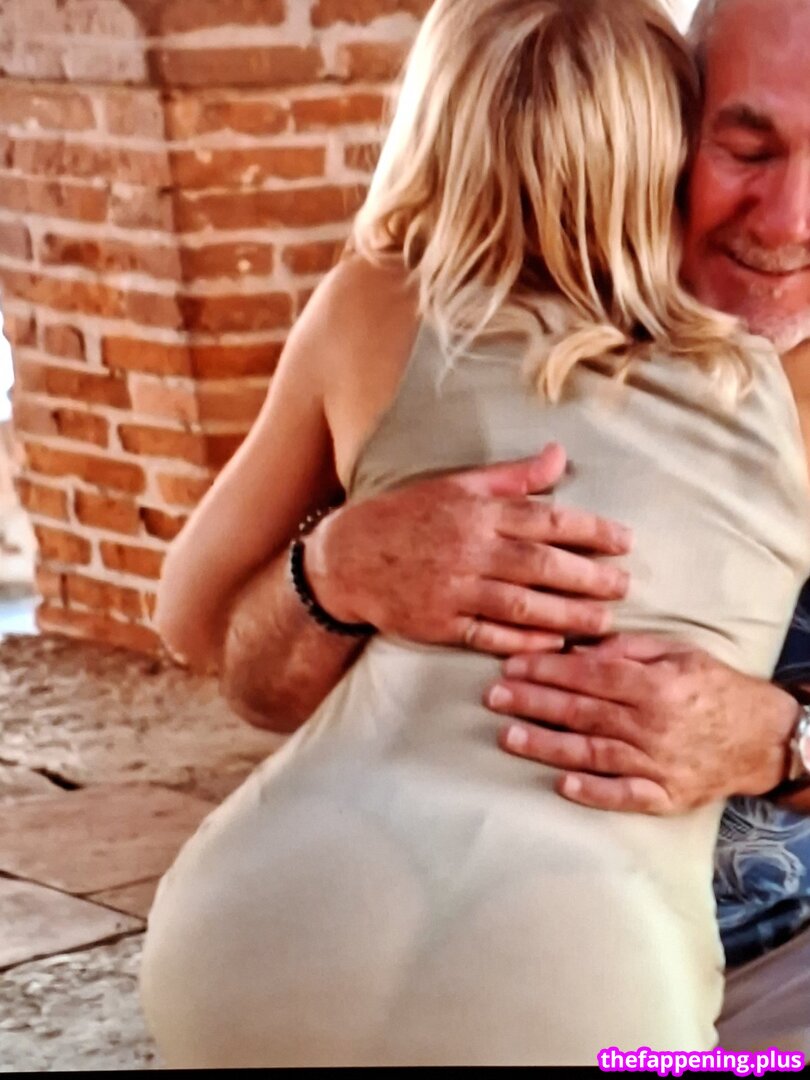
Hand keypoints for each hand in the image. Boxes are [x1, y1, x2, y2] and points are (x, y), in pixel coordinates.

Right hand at [304, 443, 632, 655]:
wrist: (346, 558)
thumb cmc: (406, 516)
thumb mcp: (457, 485)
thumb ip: (512, 477)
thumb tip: (558, 455)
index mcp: (477, 512)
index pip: (546, 519)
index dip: (591, 530)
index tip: (625, 541)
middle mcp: (470, 550)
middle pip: (542, 565)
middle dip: (590, 577)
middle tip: (625, 585)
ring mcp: (454, 589)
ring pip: (523, 604)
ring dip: (568, 614)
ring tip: (604, 620)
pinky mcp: (440, 623)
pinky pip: (490, 635)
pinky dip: (524, 641)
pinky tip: (554, 642)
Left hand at [486, 633, 798, 813]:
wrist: (763, 738)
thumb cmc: (714, 687)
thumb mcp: (678, 652)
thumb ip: (627, 649)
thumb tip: (578, 649)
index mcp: (655, 685)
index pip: (588, 676)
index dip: (545, 670)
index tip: (510, 666)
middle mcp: (653, 725)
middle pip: (581, 712)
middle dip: (532, 703)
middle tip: (493, 697)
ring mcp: (658, 764)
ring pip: (592, 753)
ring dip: (546, 745)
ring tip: (507, 736)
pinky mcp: (665, 796)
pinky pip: (624, 796)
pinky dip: (593, 792)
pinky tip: (561, 786)